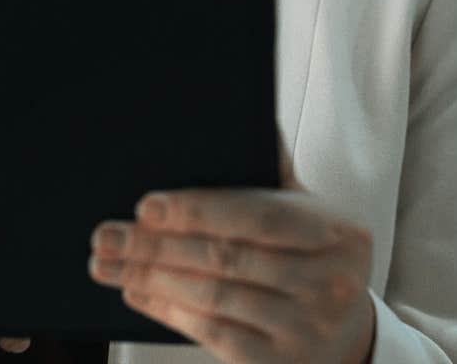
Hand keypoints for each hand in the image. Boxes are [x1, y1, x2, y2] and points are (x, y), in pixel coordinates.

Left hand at [88, 131, 375, 363]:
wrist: (348, 340)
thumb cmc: (318, 264)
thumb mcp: (316, 218)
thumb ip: (277, 174)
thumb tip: (247, 116)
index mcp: (339, 231)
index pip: (260, 215)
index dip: (200, 209)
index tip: (147, 205)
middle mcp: (330, 280)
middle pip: (228, 257)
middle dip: (158, 245)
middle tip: (108, 236)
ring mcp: (307, 326)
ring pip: (214, 295)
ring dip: (152, 278)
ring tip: (110, 264)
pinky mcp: (279, 363)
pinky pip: (213, 332)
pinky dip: (169, 310)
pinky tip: (138, 293)